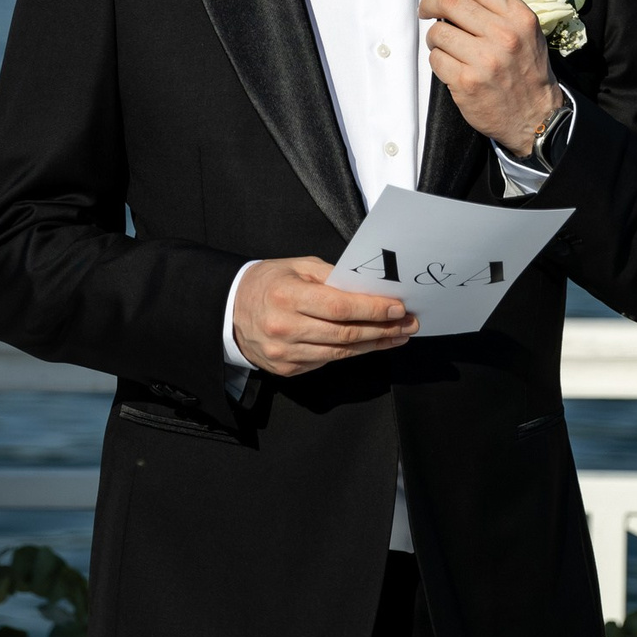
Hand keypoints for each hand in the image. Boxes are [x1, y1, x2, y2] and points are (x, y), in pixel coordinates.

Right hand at [232, 256, 417, 376]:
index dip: (372, 309)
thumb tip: (368, 287)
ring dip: (373, 344)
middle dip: (382, 329)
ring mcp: (285, 353)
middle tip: (408, 324)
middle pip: (345, 333)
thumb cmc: (267, 282)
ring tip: (397, 336)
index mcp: (287, 297)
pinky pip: (326, 361)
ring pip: (340, 352)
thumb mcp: (296, 267)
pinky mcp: (287, 369)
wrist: (229, 310)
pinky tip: (369, 344)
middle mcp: (285, 328)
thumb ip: (331, 277)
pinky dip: (351, 353)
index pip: (339, 307)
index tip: (398, 307)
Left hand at [417, 0, 563, 157]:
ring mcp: (485, 60)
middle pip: (450, 3)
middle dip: (429, 2)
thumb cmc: (527, 69)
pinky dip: (438, 59)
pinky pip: (435, 59)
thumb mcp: (523, 27)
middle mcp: (503, 35)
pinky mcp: (467, 82)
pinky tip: (452, 65)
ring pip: (438, 32)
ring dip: (434, 36)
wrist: (536, 116)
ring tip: (446, 44)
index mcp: (518, 16)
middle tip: (426, 8)